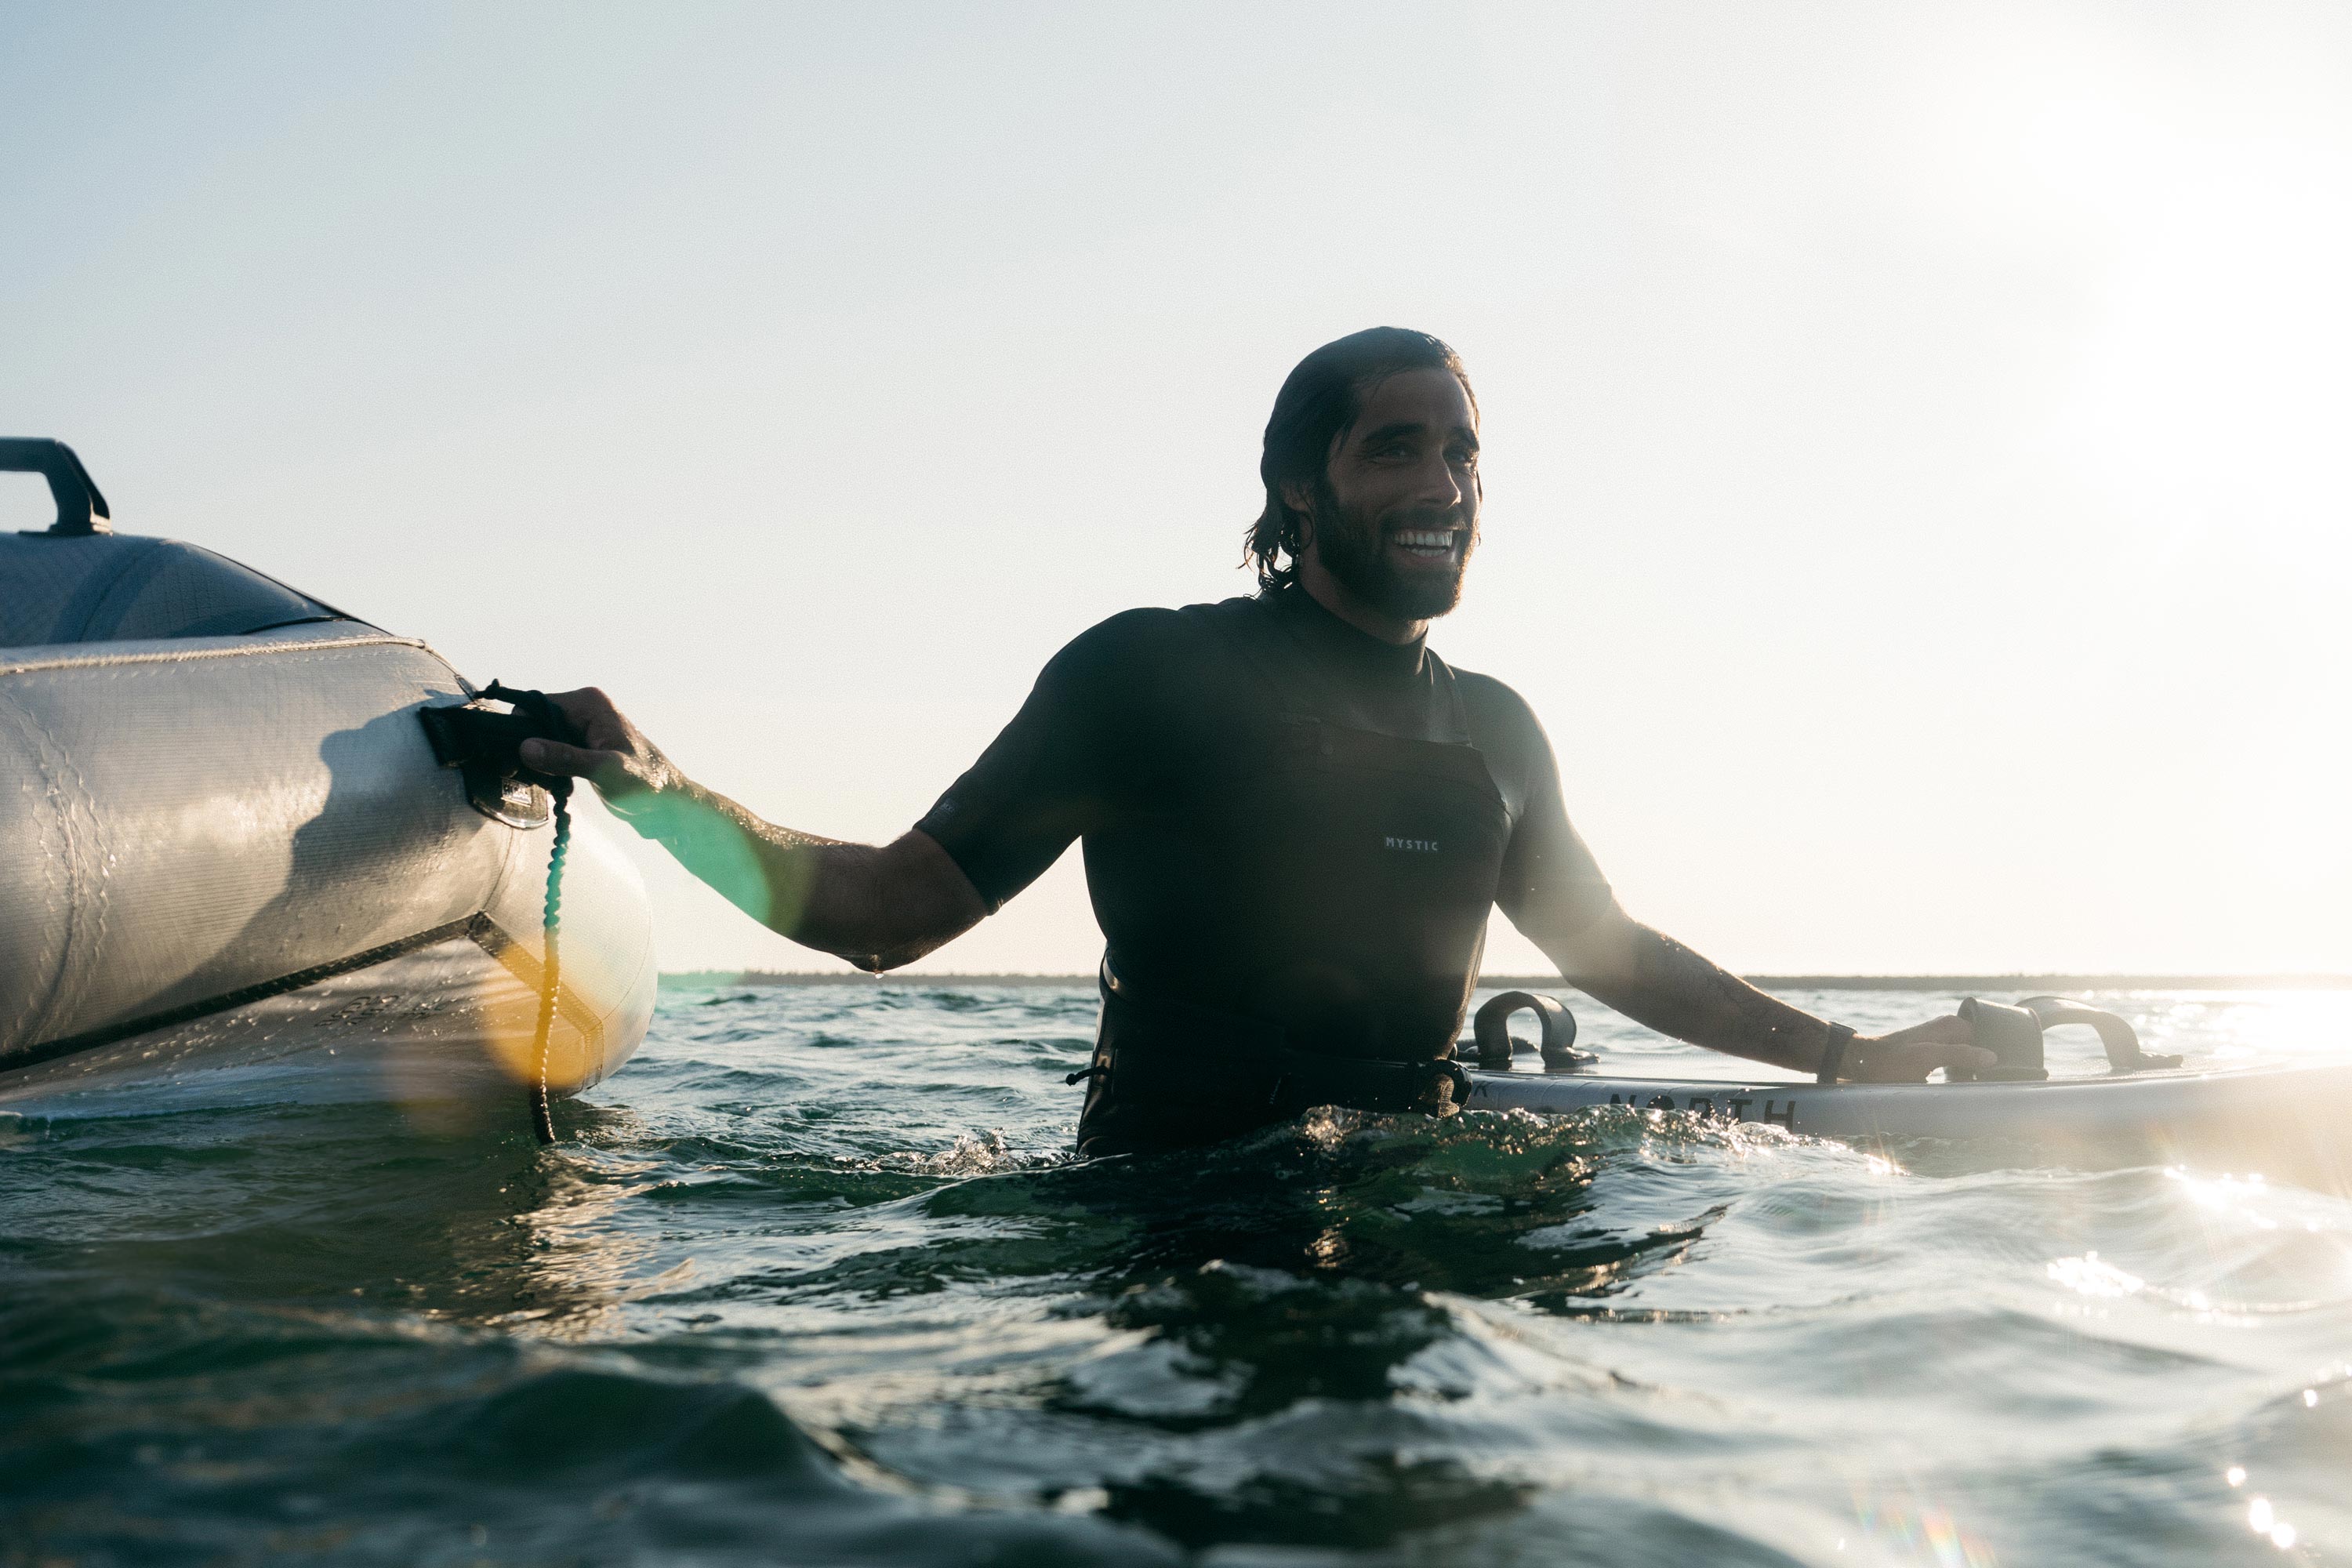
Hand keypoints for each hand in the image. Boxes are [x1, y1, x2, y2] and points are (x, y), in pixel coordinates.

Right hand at [516, 687, 682, 814]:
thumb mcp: (605, 771)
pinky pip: (550, 752)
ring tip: (553, 785)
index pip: (535, 706)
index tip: (514, 761)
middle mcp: (583, 709)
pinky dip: (548, 770)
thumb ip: (567, 759)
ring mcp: (582, 727)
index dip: (519, 732)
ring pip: (539, 740)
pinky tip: (561, 787)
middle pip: (533, 723)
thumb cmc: (646, 784)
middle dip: (528, 751)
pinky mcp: (581, 746)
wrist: (667, 802)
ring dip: (539, 765)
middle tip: (535, 779)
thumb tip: (526, 748)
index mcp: (589, 703)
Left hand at [1844, 1015, 1995, 1082]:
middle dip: (1985, 1064)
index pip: (1987, 1035)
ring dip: (1973, 1072)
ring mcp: (1941, 1044)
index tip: (2005, 1069)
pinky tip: (1963, 1087)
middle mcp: (1948, 1031)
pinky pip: (1956, 1066)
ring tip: (1976, 1086)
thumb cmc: (1892, 1061)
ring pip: (1969, 1059)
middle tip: (1990, 1082)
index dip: (1996, 1051)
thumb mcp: (1927, 1057)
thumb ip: (1959, 1054)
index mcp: (1951, 1026)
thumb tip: (1993, 1057)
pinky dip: (1961, 1076)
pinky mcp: (1933, 1057)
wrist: (1862, 1065)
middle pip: (1979, 1048)